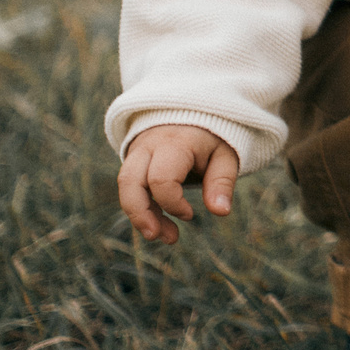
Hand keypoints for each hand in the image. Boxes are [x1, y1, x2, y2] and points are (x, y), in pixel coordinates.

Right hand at [118, 123, 239, 245]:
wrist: (192, 112)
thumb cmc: (212, 138)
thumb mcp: (225, 156)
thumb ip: (222, 182)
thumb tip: (221, 212)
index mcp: (175, 143)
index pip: (161, 178)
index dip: (173, 204)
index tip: (190, 214)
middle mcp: (149, 145)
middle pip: (130, 182)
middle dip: (141, 214)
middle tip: (160, 237)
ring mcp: (137, 151)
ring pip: (124, 185)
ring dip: (137, 214)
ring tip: (158, 235)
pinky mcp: (133, 159)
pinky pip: (128, 185)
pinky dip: (139, 206)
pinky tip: (155, 221)